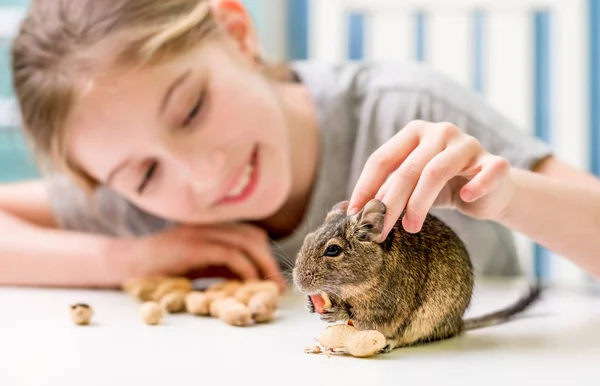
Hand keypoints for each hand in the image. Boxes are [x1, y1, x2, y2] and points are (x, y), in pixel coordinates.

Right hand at [119, 222, 286, 290]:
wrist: (125, 263)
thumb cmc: (160, 267)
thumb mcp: (198, 265)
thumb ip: (221, 266)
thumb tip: (249, 279)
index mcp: (211, 227)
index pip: (250, 234)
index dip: (266, 254)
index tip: (274, 278)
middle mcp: (209, 225)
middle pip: (253, 236)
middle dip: (269, 261)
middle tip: (277, 286)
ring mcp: (200, 232)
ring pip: (245, 242)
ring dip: (262, 265)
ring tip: (267, 287)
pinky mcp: (193, 245)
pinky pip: (228, 253)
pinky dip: (244, 268)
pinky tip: (248, 283)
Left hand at [348, 120, 513, 241]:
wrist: (489, 190)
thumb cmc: (441, 187)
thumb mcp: (410, 187)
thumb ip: (386, 191)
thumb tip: (350, 211)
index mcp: (413, 133)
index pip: (382, 159)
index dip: (365, 187)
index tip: (353, 215)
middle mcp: (439, 132)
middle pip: (406, 169)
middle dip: (388, 204)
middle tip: (377, 231)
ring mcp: (468, 144)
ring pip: (435, 172)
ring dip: (419, 204)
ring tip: (410, 228)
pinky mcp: (495, 162)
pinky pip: (487, 172)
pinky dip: (475, 186)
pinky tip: (464, 199)